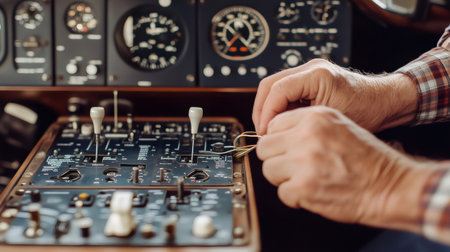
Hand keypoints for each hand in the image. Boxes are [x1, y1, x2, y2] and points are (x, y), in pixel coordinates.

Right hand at [252, 59, 417, 134]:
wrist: (384, 101)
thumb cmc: (367, 110)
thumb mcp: (332, 121)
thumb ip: (302, 123)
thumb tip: (274, 134)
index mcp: (317, 75)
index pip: (277, 90)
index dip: (266, 113)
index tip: (266, 132)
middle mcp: (310, 68)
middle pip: (269, 84)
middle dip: (262, 110)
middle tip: (263, 132)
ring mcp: (308, 72)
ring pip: (273, 87)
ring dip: (268, 109)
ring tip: (271, 130)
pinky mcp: (309, 79)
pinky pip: (284, 91)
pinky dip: (278, 107)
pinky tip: (282, 124)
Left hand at [256, 106, 435, 230]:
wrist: (390, 185)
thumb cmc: (368, 159)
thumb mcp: (338, 126)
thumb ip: (306, 127)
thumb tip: (275, 135)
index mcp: (315, 117)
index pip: (274, 125)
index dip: (278, 140)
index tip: (285, 149)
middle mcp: (307, 136)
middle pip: (265, 147)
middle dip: (276, 159)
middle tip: (292, 166)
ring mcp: (304, 162)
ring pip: (269, 170)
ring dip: (283, 178)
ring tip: (304, 179)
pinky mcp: (303, 187)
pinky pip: (281, 192)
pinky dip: (294, 197)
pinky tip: (311, 192)